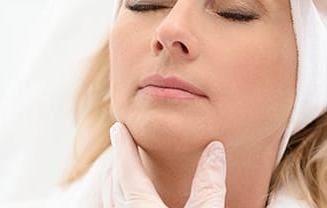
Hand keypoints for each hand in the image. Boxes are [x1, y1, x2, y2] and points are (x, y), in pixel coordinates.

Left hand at [102, 122, 226, 207]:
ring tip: (121, 170)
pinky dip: (119, 200)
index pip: (127, 168)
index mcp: (140, 205)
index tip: (118, 127)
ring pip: (111, 200)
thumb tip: (215, 147)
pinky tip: (130, 201)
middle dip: (118, 161)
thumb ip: (208, 183)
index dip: (123, 145)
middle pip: (114, 183)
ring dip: (116, 182)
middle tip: (121, 143)